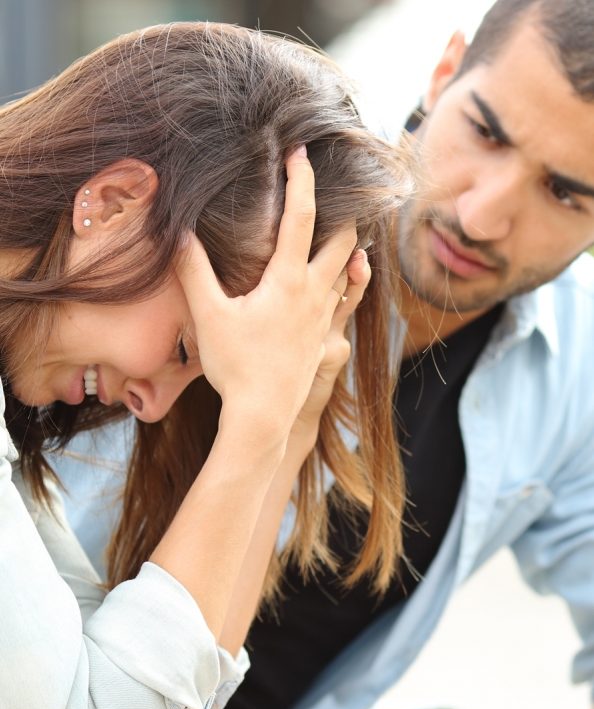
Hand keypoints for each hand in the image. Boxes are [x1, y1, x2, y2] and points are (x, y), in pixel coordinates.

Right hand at [177, 146, 356, 439]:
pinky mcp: (325, 339)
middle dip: (342, 211)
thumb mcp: (209, 316)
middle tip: (335, 192)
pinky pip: (346, 300)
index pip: (302, 217)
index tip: (301, 154)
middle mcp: (314, 294)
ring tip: (343, 230)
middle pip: (343, 241)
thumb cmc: (236, 366)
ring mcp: (324, 318)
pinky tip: (345, 280)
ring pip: (349, 272)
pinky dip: (350, 281)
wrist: (264, 414)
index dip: (302, 181)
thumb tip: (178, 234)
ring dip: (347, 247)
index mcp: (288, 281)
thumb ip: (193, 272)